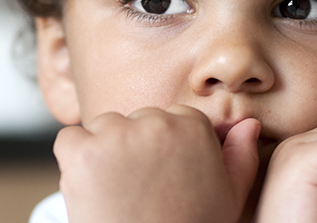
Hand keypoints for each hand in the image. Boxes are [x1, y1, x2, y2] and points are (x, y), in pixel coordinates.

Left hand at [53, 105, 260, 222]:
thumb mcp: (227, 198)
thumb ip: (240, 157)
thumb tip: (247, 124)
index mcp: (192, 127)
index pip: (171, 119)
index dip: (163, 151)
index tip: (163, 179)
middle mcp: (155, 123)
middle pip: (134, 120)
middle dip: (133, 149)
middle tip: (139, 191)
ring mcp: (116, 136)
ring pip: (102, 128)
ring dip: (103, 153)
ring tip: (118, 194)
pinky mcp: (82, 152)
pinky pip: (69, 140)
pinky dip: (74, 161)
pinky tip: (93, 190)